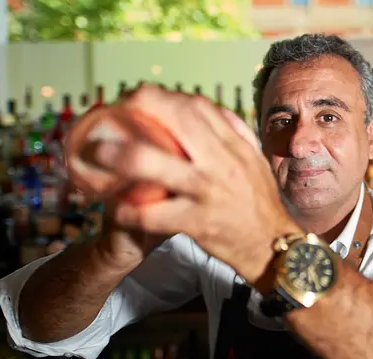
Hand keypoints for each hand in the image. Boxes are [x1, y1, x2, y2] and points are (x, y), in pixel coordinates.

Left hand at [91, 85, 299, 284]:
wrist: (275, 248)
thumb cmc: (260, 204)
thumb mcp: (255, 162)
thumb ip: (237, 134)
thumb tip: (214, 111)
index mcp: (234, 146)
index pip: (198, 106)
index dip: (164, 96)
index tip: (140, 97)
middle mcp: (221, 163)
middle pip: (179, 118)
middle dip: (142, 106)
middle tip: (113, 111)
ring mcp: (208, 192)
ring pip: (158, 164)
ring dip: (122, 155)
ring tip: (97, 152)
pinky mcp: (199, 223)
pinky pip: (155, 215)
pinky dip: (130, 212)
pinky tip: (115, 209)